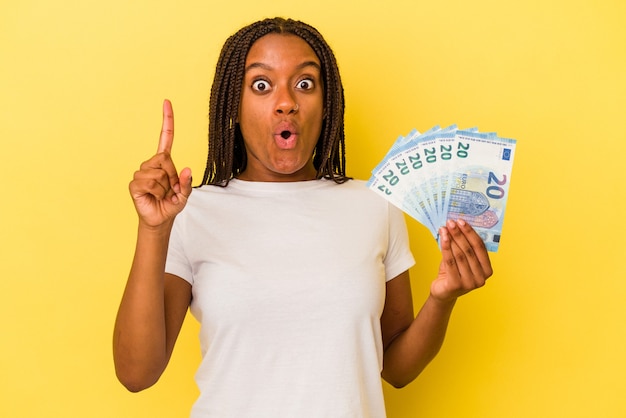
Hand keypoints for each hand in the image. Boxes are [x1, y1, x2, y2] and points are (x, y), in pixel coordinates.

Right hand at [129, 100, 191, 227]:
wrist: (160, 219)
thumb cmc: (171, 204)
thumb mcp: (185, 194)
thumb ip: (187, 183)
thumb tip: (186, 169)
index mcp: (164, 162)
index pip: (165, 137)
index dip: (167, 121)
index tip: (167, 102)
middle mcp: (151, 164)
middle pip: (164, 159)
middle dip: (171, 177)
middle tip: (170, 189)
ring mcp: (141, 173)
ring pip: (157, 173)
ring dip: (164, 187)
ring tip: (161, 194)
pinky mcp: (134, 183)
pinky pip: (148, 182)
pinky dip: (156, 192)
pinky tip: (153, 196)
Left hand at [430, 220, 492, 302]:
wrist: (443, 292)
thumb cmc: (453, 273)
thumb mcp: (462, 260)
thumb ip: (464, 246)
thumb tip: (458, 225)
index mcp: (487, 270)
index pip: (480, 248)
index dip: (471, 233)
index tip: (462, 221)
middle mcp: (481, 278)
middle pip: (469, 250)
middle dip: (459, 234)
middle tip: (451, 222)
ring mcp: (469, 283)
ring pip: (460, 255)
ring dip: (451, 239)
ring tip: (444, 228)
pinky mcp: (456, 285)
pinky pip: (450, 262)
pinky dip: (446, 247)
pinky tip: (443, 238)